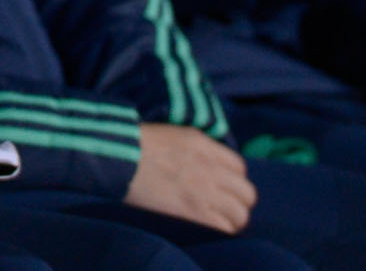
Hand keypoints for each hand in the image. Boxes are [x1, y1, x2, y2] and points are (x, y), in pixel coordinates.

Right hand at [124, 123, 254, 232]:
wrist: (119, 157)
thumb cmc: (135, 145)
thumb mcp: (173, 135)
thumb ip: (195, 147)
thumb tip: (202, 161)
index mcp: (205, 146)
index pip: (239, 169)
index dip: (232, 182)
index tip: (221, 189)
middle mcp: (212, 168)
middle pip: (246, 194)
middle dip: (237, 203)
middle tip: (222, 209)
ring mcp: (205, 192)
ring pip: (239, 215)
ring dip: (230, 220)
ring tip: (214, 222)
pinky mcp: (195, 213)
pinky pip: (222, 229)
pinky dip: (219, 232)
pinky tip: (206, 230)